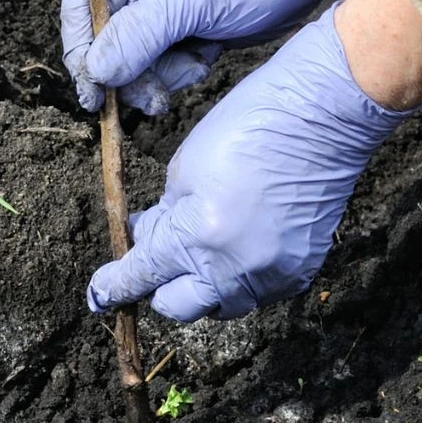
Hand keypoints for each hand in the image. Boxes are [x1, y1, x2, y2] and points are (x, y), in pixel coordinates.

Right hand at [60, 0, 368, 113]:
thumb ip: (140, 34)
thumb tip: (96, 69)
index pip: (84, 6)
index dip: (83, 53)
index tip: (93, 96)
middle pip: (105, 39)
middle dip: (132, 72)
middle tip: (155, 100)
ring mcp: (154, 0)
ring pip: (132, 58)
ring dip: (161, 75)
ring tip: (195, 66)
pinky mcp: (174, 24)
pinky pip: (158, 63)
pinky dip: (179, 71)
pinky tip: (203, 58)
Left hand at [86, 6, 413, 321]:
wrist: (321, 116)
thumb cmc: (249, 128)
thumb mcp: (185, 168)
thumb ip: (161, 218)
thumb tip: (144, 247)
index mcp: (198, 237)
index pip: (143, 277)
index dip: (115, 287)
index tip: (99, 295)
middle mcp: (235, 269)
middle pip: (179, 306)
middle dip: (160, 286)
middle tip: (157, 256)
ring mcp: (272, 277)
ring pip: (219, 304)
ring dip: (201, 283)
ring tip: (203, 242)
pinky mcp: (299, 273)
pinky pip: (255, 292)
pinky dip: (238, 276)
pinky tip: (239, 240)